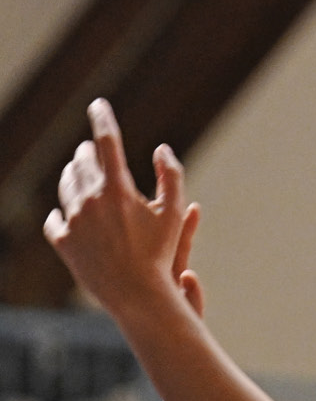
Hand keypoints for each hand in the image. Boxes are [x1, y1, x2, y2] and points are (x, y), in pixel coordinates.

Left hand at [44, 100, 194, 315]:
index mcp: (117, 189)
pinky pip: (54, 219)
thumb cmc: (162, 255)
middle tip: (92, 149)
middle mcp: (89, 200)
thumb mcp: (175, 214)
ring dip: (73, 176)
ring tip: (80, 175)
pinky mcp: (62, 241)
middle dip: (88, 152)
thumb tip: (161, 149)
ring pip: (66, 186)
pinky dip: (61, 212)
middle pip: (82, 162)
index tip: (98, 104)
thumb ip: (172, 177)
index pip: (107, 142)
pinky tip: (66, 213)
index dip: (102, 119)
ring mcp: (72, 220)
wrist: (136, 295)